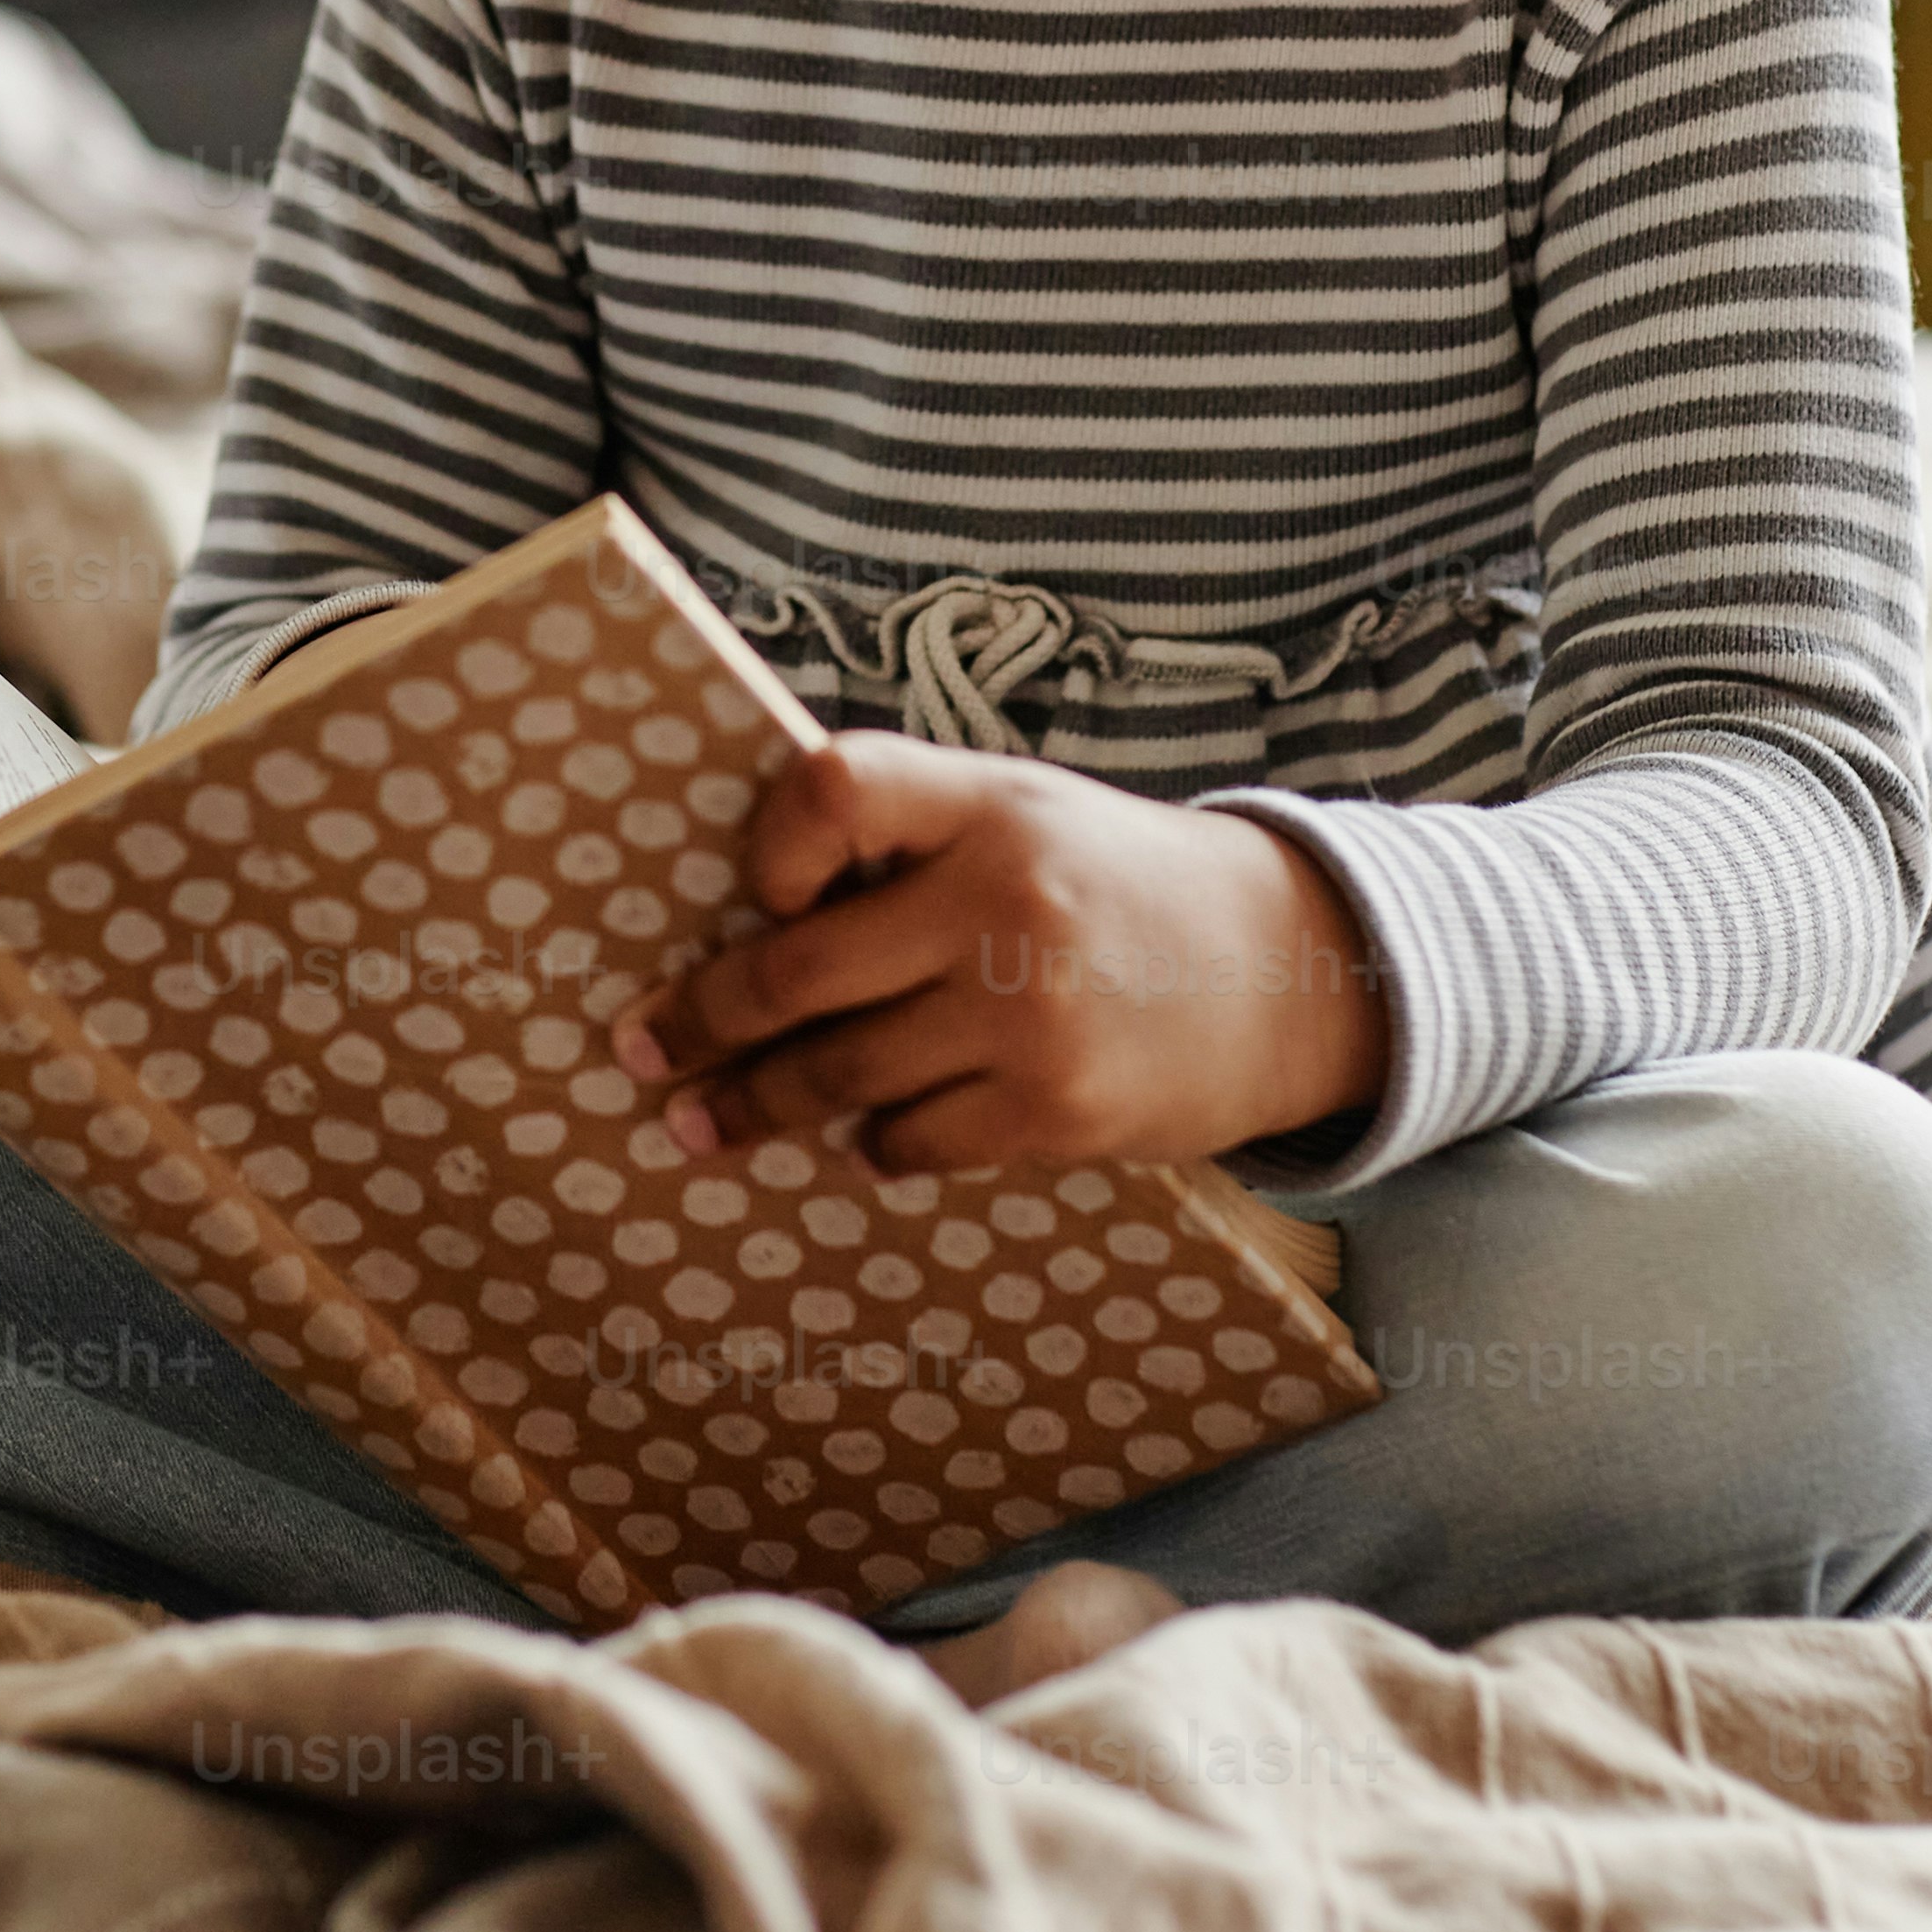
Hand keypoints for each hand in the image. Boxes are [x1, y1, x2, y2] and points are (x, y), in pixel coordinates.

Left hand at [611, 736, 1388, 1175]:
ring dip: (761, 1104)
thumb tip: (750, 915)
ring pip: (842, 1073)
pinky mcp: (1058, 1111)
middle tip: (644, 1049)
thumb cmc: (1116, 881)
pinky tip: (860, 1137)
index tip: (751, 896)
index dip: (768, 846)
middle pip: (800, 969)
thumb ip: (909, 837)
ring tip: (703, 1123)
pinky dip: (875, 1142)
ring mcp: (1030, 1014)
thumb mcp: (1023, 812)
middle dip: (705, 1020)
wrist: (1287, 969)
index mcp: (987, 803)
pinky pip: (914, 1141)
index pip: (831, 789)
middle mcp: (1004, 900)